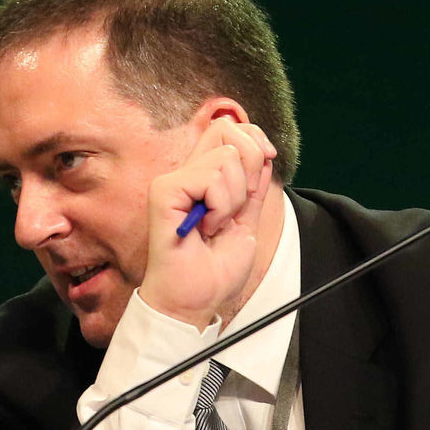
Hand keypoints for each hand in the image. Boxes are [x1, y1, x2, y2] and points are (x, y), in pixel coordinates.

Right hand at [138, 118, 278, 327]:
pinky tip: (206, 227)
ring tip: (217, 225)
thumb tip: (262, 152)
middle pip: (226, 129)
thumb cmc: (212, 272)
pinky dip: (221, 206)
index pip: (229, 130)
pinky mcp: (164, 191)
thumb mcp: (246, 222)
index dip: (255, 141)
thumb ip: (253, 189)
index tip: (265, 168)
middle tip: (238, 206)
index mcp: (202, 179)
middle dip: (251, 165)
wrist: (193, 300)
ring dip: (235, 198)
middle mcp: (185, 175)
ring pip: (227, 157)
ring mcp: (173, 182)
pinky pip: (210, 178)